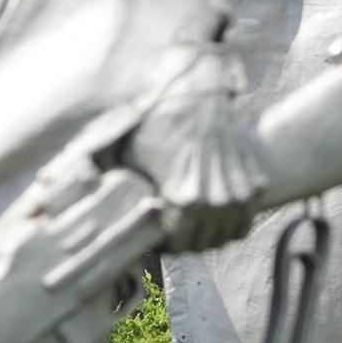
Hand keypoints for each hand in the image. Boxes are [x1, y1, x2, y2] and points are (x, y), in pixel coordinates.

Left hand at [126, 88, 265, 251]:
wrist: (200, 97)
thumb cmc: (160, 124)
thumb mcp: (129, 155)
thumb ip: (114, 184)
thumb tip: (86, 197)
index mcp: (184, 200)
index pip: (178, 246)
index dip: (165, 241)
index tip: (159, 232)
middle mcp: (216, 202)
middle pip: (202, 245)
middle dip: (187, 240)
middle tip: (176, 228)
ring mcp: (239, 195)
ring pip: (227, 237)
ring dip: (211, 234)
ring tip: (195, 222)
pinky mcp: (255, 184)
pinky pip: (245, 221)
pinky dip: (232, 221)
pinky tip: (215, 211)